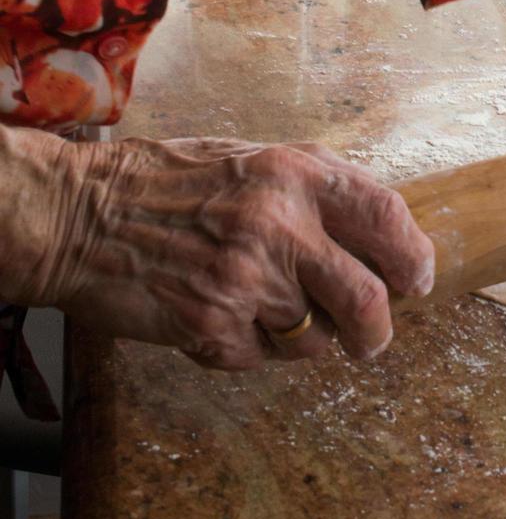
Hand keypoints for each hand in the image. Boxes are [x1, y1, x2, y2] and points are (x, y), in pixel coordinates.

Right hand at [20, 134, 434, 370]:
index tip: (416, 281)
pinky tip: (215, 316)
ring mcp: (244, 278)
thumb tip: (384, 234)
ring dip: (298, 337)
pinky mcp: (212, 325)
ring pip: (314, 338)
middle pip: (368, 300)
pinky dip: (246, 349)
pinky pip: (259, 358)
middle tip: (370, 341)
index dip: (413, 256)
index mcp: (295, 174)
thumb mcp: (252, 160)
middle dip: (377, 333)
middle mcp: (278, 224)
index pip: (388, 216)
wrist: (76, 213)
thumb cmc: (167, 186)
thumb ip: (315, 191)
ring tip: (256, 308)